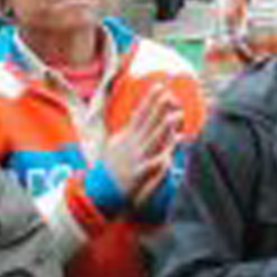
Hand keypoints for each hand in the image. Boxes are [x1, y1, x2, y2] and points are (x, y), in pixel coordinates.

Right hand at [101, 76, 187, 195]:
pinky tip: (169, 154)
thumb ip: (128, 129)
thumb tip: (137, 113)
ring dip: (164, 129)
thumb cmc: (111, 167)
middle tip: (169, 94)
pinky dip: (159, 160)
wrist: (101, 190)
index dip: (150, 100)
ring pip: (152, 141)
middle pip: (148, 124)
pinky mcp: (137, 175)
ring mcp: (135, 159)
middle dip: (158, 109)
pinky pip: (151, 166)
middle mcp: (133, 145)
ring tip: (176, 117)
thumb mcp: (116, 143)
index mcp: (128, 136)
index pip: (141, 114)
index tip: (159, 86)